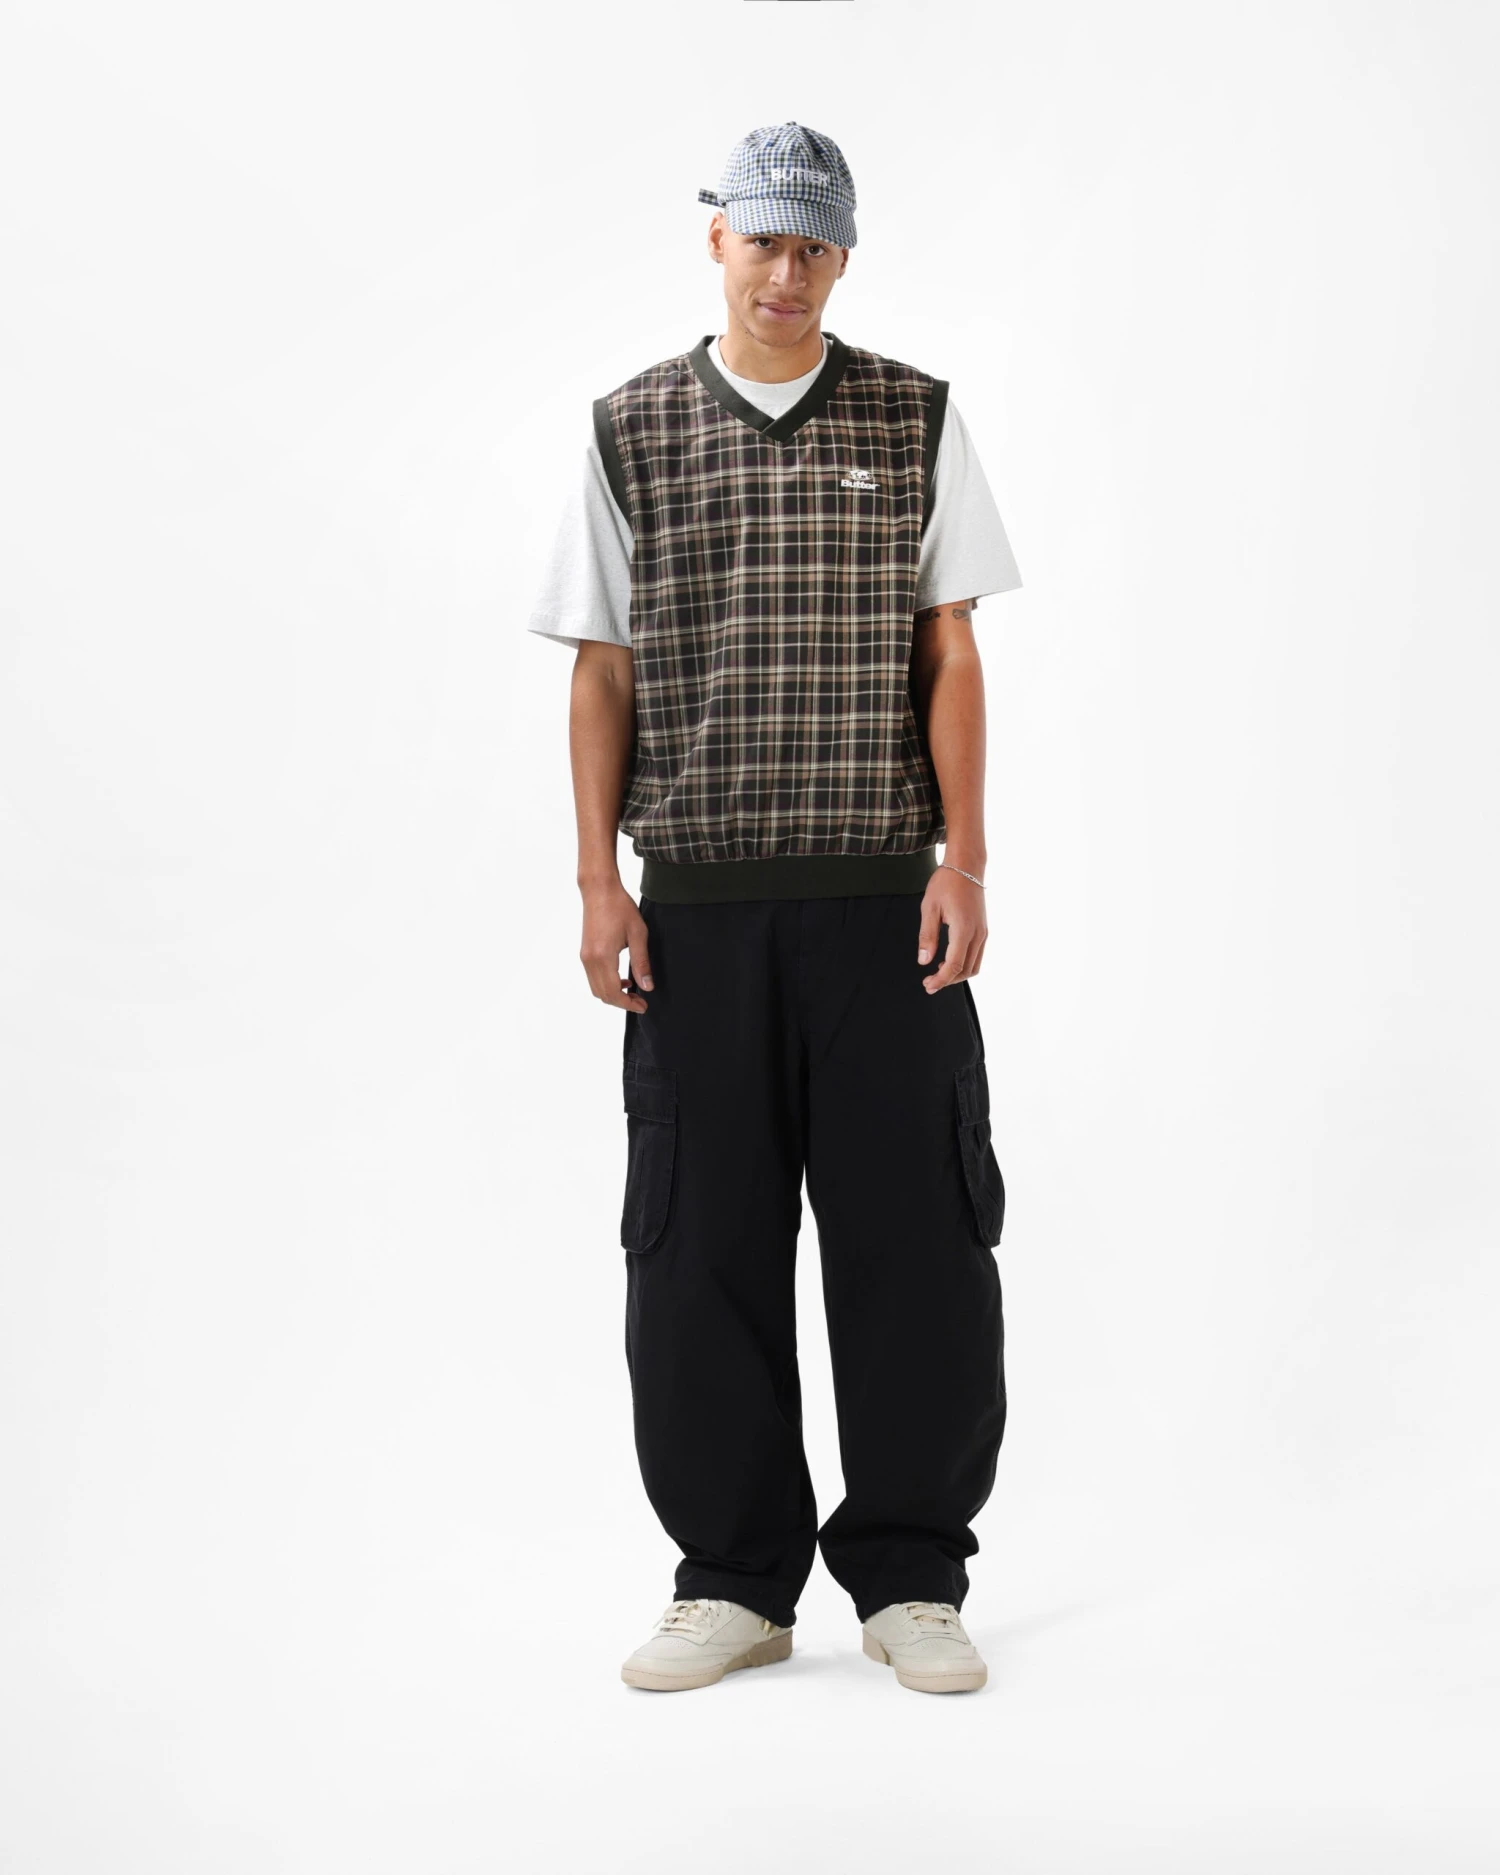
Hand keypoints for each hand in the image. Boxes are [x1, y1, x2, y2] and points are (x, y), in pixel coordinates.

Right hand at [580, 883, 653, 1013]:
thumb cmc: (620, 908)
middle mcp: (590, 960)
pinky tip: (622, 978)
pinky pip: (593, 978)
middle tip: (641, 1001)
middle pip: (603, 995)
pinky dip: (606, 984)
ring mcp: (584, 957)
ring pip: (596, 988)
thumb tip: (647, 987)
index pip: (614, 992)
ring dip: (613, 995)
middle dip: (622, 1003)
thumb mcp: (638, 934)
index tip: (643, 1006)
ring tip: (633, 991)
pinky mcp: (584, 953)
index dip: (629, 1004)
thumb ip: (641, 963)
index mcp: (603, 956)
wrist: (599, 890)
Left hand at [917, 869, 986, 992]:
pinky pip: (977, 955)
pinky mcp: (983, 930)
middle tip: (929, 983)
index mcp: (964, 930)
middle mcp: (978, 934)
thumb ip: (927, 936)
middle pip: (966, 970)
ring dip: (957, 974)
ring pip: (974, 966)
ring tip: (937, 973)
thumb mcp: (929, 908)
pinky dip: (964, 964)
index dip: (941, 980)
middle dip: (948, 980)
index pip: (954, 965)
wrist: (966, 867)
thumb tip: (924, 961)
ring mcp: (983, 933)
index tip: (928, 985)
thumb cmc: (946, 883)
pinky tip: (948, 960)